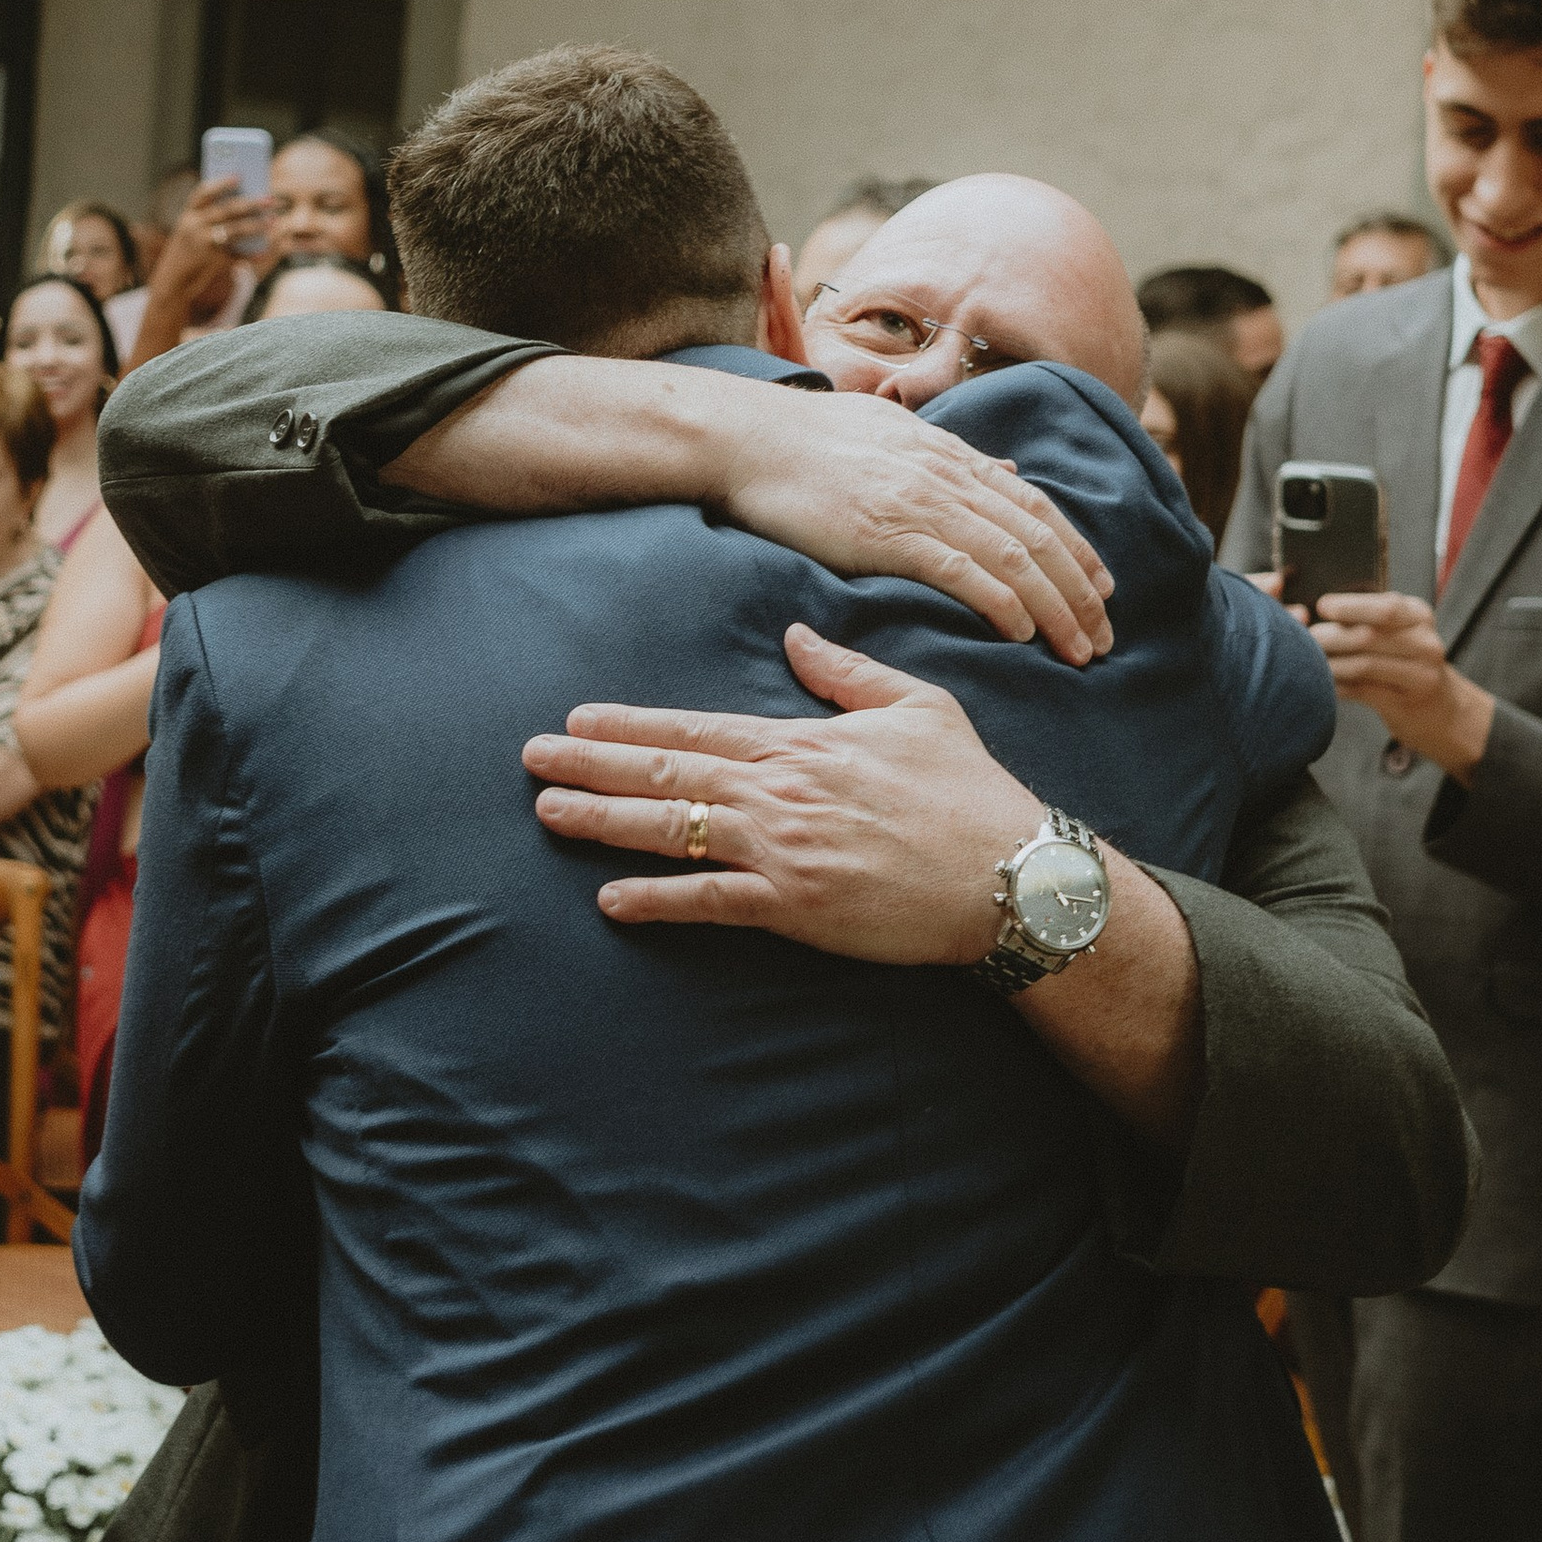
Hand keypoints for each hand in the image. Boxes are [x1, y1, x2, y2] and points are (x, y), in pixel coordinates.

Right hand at [145, 177, 269, 325]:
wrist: (171, 282)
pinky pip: (236, 255)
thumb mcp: (191, 233)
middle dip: (251, 203)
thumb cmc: (187, 253)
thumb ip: (211, 221)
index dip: (220, 184)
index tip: (239, 176)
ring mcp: (201, 243)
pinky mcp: (211, 260)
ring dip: (256, 225)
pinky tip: (264, 252)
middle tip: (270, 200)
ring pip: (234, 230)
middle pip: (227, 210)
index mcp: (188, 215)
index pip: (203, 193)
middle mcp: (193, 226)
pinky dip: (250, 255)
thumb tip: (247, 210)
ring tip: (273, 221)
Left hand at [525, 622, 1040, 957]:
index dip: (630, 724)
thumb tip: (796, 634)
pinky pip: (710, 902)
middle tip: (531, 759)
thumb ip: (846, 672)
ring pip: (673, 830)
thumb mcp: (916, 708)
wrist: (1010, 872)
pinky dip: (657, 901)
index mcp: (801, 744)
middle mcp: (779, 792)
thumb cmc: (969, 790)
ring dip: (604, 822)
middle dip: (592, 766)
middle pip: (667, 772)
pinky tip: (611, 900)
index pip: (696, 727)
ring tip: (548, 814)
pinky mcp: (795, 907)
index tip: (577, 718)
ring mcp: (782, 850)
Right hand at [714, 390, 1112, 666]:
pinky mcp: (888, 533)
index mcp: (949, 454)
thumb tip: (1002, 468)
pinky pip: (963, 572)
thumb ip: (949, 453)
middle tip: (1105, 636)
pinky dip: (1002, 603)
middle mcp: (948, 475)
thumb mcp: (892, 429)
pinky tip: (1021, 634)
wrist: (746, 437)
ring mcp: (921, 502)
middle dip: (1081, 591)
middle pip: (1038, 537)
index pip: (1034, 505)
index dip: (1076, 549)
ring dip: (1056, 608)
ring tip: (1079, 649)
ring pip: (1014, 558)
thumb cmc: (805, 438)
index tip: (1103, 587)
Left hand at [1309, 591, 1493, 778]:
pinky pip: (1361, 691)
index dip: (1351, 606)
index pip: (1386, 607)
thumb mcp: (1399, 629)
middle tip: (1309, 637)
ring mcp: (1419, 676)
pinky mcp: (1405, 703)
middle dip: (1332, 636)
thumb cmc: (1406, 659)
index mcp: (1418, 616)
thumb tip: (1319, 607)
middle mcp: (1425, 644)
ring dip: (1331, 663)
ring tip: (1311, 661)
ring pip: (1364, 665)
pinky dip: (1338, 685)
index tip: (1323, 606)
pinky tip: (1325, 683)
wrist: (1440, 707)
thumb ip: (1368, 616)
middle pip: (1370, 636)